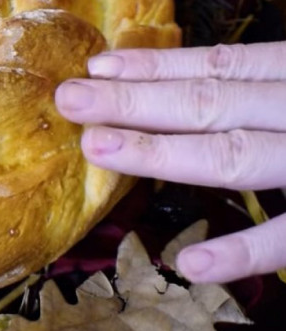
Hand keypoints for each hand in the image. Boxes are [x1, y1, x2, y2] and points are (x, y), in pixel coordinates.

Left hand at [55, 42, 285, 283]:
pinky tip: (189, 263)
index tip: (96, 67)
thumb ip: (262, 90)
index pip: (217, 67)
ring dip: (160, 152)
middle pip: (206, 103)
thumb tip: (186, 90)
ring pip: (233, 155)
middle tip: (67, 99)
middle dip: (132, 102)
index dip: (155, 67)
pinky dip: (243, 251)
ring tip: (95, 147)